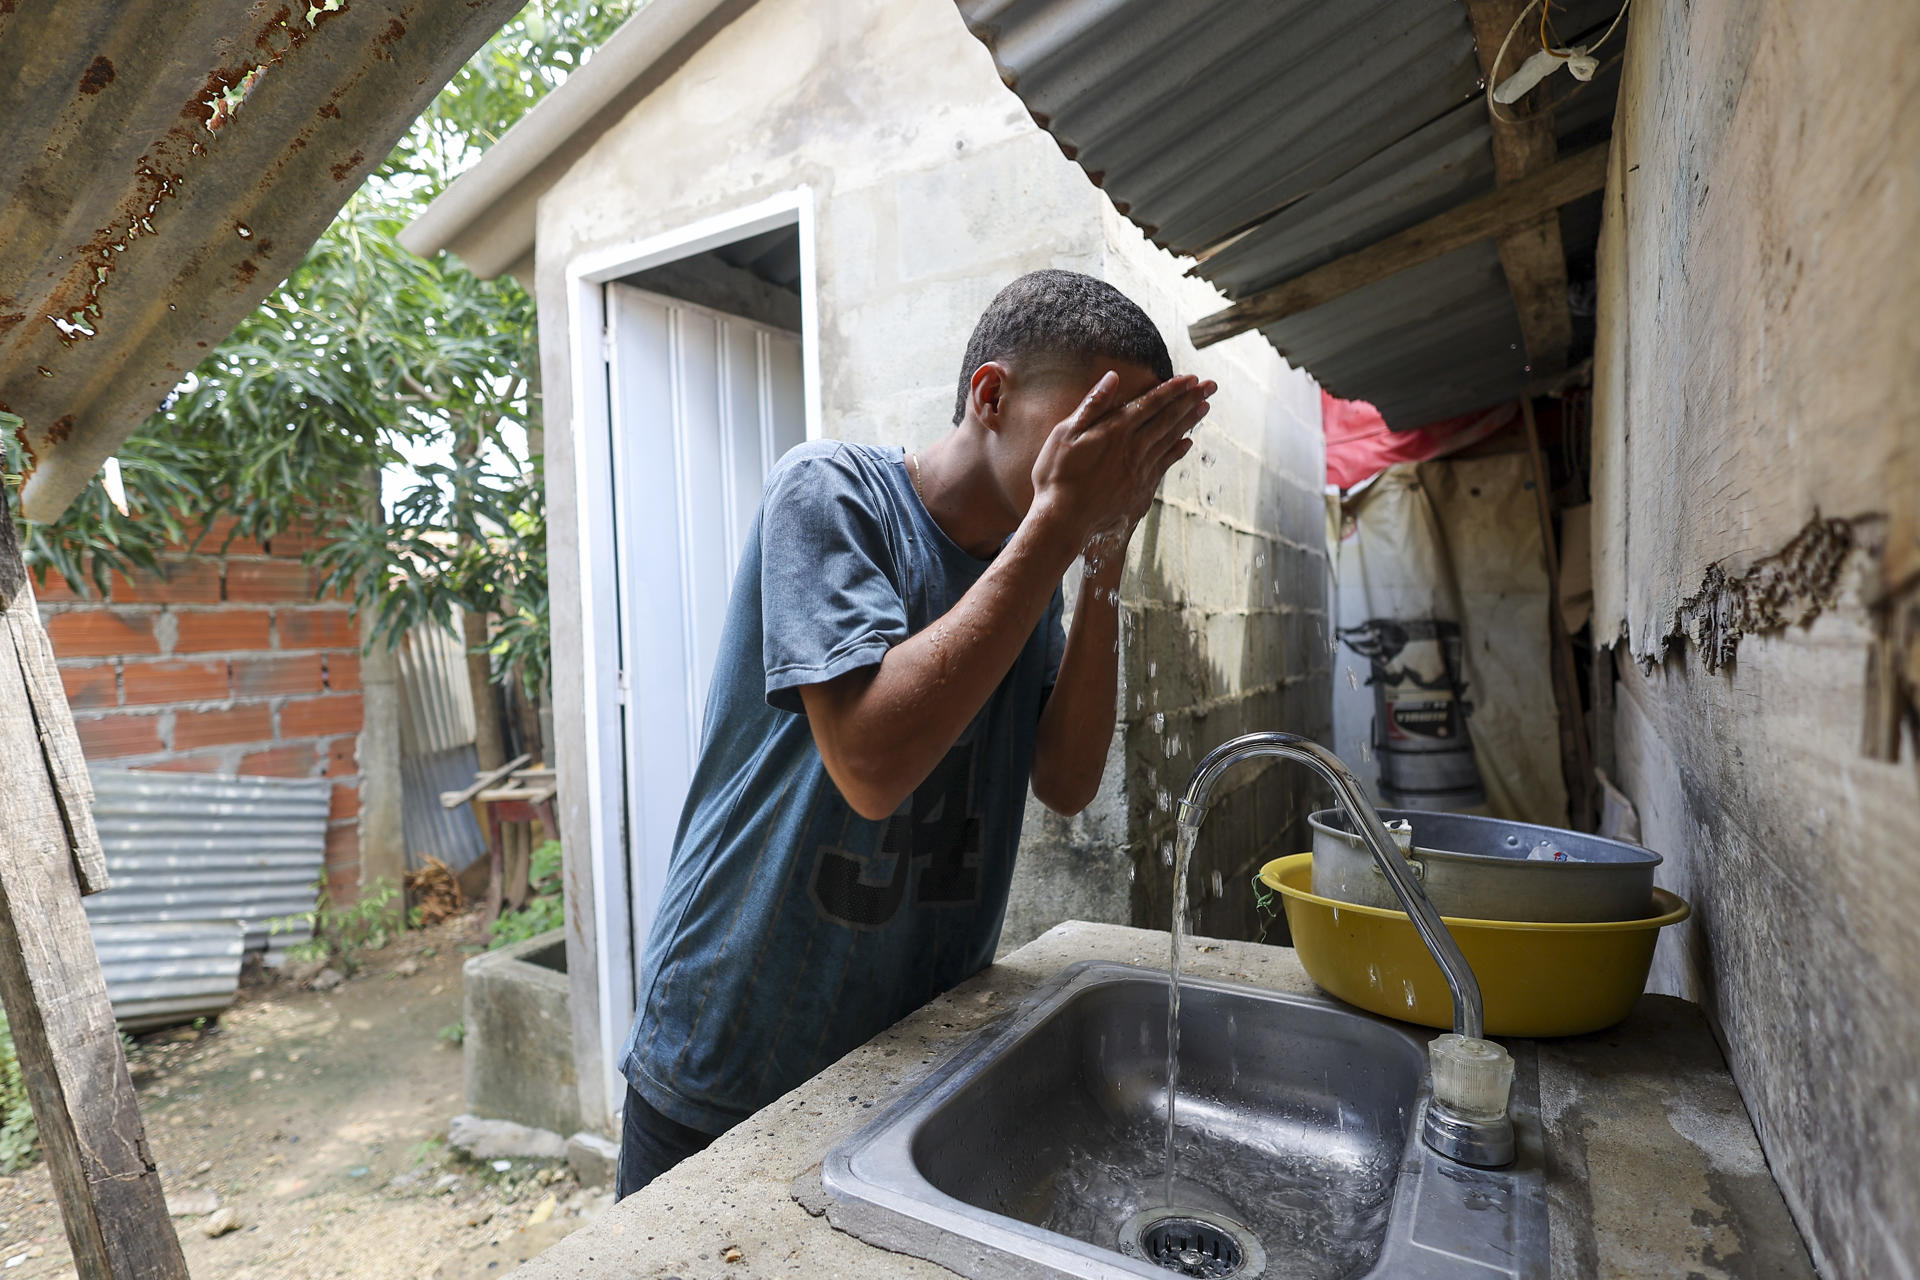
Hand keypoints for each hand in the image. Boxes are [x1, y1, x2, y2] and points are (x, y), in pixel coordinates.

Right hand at [1028, 372, 1214, 551]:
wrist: (1062, 520)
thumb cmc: (1057, 476)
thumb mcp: (1065, 434)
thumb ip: (1092, 405)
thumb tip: (1112, 378)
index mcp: (1115, 431)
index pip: (1150, 403)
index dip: (1172, 389)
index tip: (1191, 378)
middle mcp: (1133, 448)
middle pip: (1167, 419)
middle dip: (1190, 400)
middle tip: (1210, 387)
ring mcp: (1139, 470)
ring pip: (1170, 440)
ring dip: (1188, 422)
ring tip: (1205, 408)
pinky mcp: (1139, 490)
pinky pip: (1164, 465)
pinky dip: (1177, 452)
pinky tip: (1187, 444)